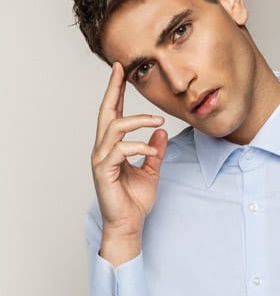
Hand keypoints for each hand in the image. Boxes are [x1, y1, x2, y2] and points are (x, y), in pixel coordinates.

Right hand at [91, 60, 168, 236]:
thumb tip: (161, 133)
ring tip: (158, 122)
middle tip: (121, 70)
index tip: (121, 71)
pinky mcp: (104, 171)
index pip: (114, 114)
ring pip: (115, 128)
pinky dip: (139, 147)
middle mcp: (103, 149)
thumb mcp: (151, 172)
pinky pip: (120, 149)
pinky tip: (152, 152)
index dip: (117, 92)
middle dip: (113, 89)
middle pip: (106, 113)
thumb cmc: (135, 202)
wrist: (129, 225)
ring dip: (138, 121)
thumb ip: (154, 152)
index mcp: (112, 147)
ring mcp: (101, 159)